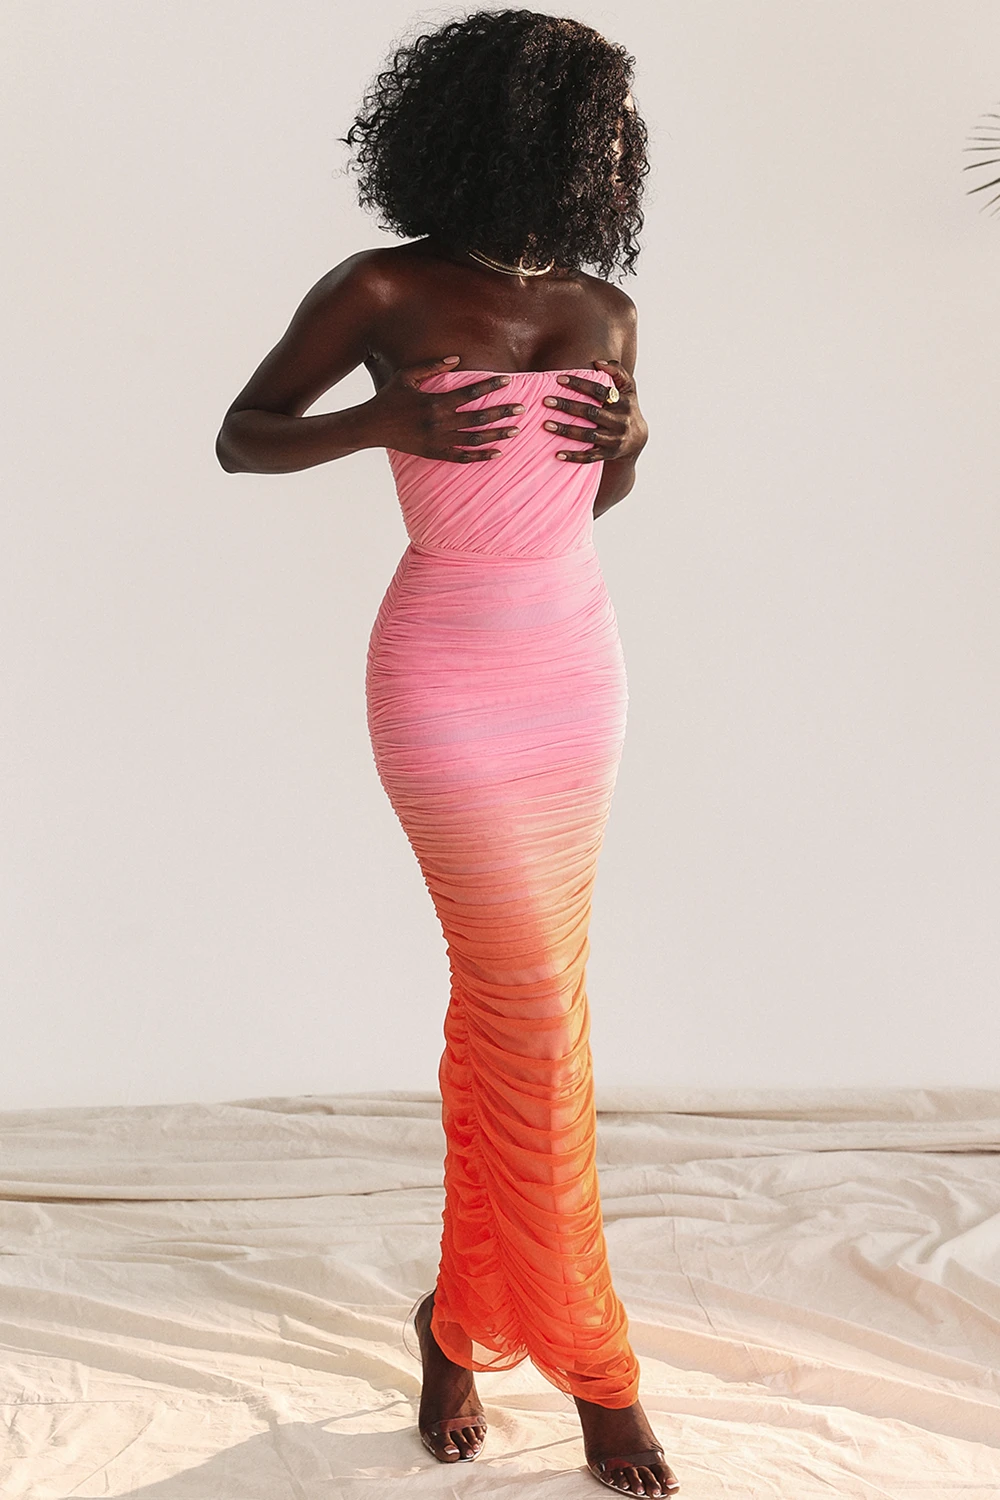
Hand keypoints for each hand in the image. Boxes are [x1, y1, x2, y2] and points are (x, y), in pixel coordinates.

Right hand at [364, 356, 524, 462]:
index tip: (509, 382)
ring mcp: (438, 440)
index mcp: (435, 401)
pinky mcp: (434, 453)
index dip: (491, 387)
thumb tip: (458, 358)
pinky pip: (462, 457)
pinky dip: (480, 456)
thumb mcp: (408, 376)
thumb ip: (433, 367)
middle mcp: (439, 422)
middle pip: (478, 417)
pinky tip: (497, 453)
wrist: (370, 427)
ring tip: (516, 430)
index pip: (470, 393)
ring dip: (497, 435)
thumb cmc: (389, 398)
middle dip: (502, 413)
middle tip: (522, 409)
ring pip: (475, 439)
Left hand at [541, 359, 647, 462]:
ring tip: (547, 424)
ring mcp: (614, 440)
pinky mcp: (608, 454)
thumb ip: (617, 371)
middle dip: (568, 406)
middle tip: (547, 401)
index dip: (579, 384)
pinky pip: (589, 457)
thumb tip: (598, 362)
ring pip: (588, 435)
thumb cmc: (627, 406)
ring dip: (566, 430)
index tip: (559, 379)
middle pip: (591, 412)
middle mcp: (620, 421)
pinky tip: (558, 454)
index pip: (599, 391)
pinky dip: (574, 457)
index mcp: (623, 402)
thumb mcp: (628, 388)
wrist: (638, 439)